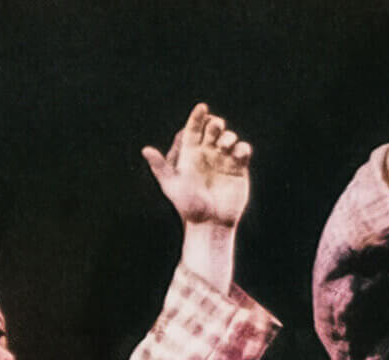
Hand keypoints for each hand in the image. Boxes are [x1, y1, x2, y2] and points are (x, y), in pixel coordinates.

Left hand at [143, 103, 251, 228]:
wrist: (210, 224)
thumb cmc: (188, 208)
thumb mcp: (172, 186)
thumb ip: (160, 167)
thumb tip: (145, 149)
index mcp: (191, 154)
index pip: (193, 129)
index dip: (197, 117)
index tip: (201, 107)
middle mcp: (208, 154)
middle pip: (213, 130)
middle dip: (215, 124)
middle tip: (215, 127)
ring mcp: (224, 160)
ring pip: (229, 138)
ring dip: (228, 137)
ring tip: (223, 146)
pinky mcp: (239, 168)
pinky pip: (243, 152)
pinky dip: (242, 148)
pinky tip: (238, 153)